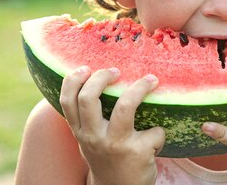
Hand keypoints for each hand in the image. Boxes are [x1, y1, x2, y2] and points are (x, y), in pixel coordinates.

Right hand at [59, 67, 164, 184]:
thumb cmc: (107, 157)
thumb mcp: (90, 139)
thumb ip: (88, 117)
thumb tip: (97, 79)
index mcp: (80, 132)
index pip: (67, 101)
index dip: (74, 80)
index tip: (87, 67)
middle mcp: (94, 137)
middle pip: (89, 98)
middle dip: (103, 76)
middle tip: (116, 70)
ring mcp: (115, 144)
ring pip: (125, 106)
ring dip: (140, 88)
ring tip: (151, 80)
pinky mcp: (138, 152)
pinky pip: (155, 130)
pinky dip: (159, 132)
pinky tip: (156, 140)